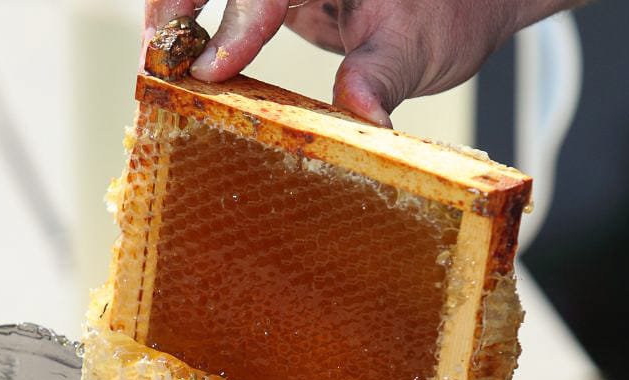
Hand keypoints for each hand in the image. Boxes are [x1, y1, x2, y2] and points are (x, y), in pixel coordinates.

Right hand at [145, 0, 566, 125]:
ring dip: (182, 4)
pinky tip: (187, 51)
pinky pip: (235, 0)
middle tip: (158, 51)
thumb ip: (381, 77)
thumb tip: (361, 119)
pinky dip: (206, 20)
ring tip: (160, 53)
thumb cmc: (451, 15)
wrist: (469, 4)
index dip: (239, 22)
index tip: (212, 69)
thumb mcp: (420, 49)